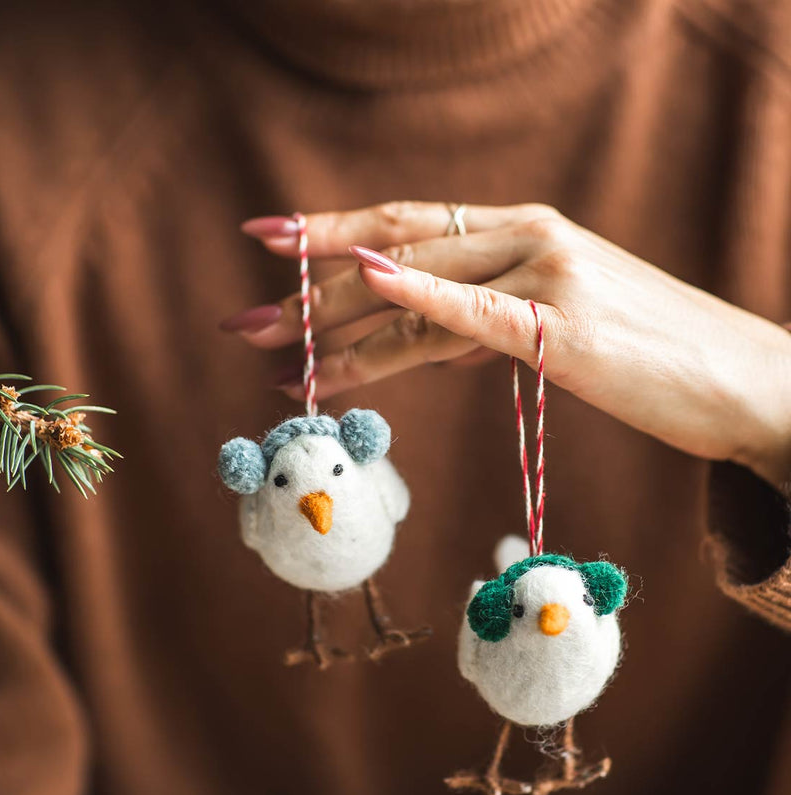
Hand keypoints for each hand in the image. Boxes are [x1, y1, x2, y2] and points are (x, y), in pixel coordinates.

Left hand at [224, 202, 790, 489]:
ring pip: (420, 290)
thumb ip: (492, 324)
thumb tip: (435, 341)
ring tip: (273, 350)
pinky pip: (479, 310)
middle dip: (310, 285)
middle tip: (241, 318)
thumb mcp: (560, 331)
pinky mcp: (568, 326)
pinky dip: (420, 294)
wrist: (744, 379)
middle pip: (396, 252)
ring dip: (337, 321)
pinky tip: (365, 282)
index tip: (269, 242)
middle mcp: (530, 237)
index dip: (332, 232)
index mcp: (525, 232)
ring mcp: (549, 274)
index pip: (409, 227)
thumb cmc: (654, 358)